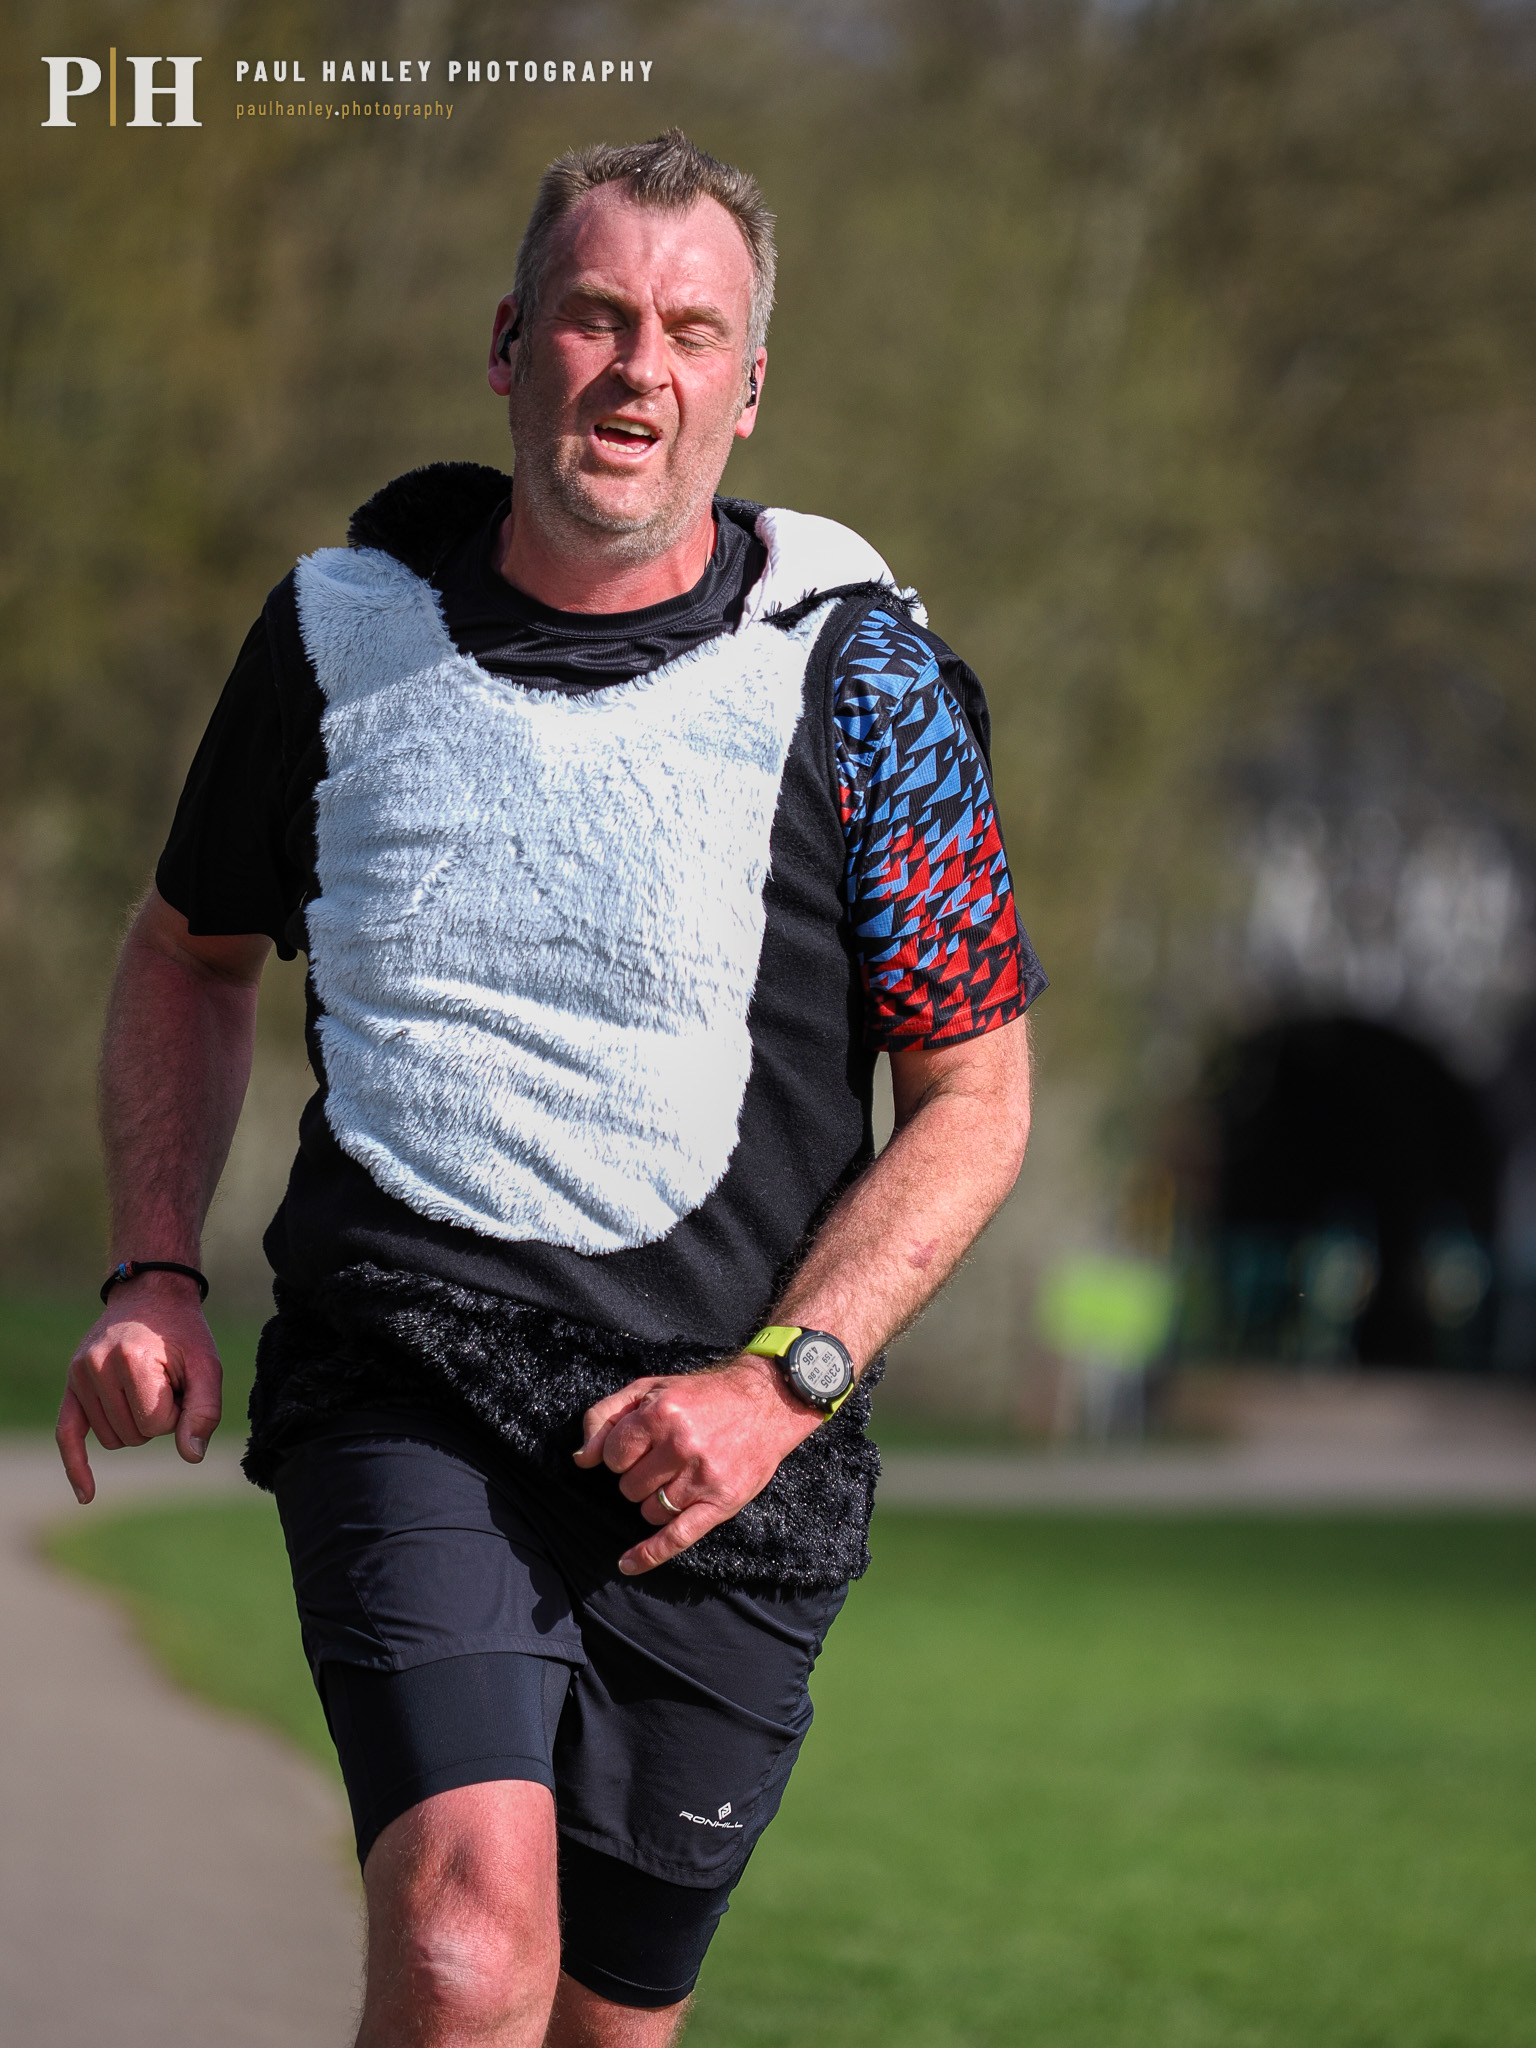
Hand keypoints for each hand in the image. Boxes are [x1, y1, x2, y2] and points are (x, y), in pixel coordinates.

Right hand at [57, 1274, 222, 1504]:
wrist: (151, 1295)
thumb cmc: (184, 1333)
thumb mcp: (207, 1364)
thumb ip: (205, 1410)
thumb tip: (192, 1456)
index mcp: (133, 1360)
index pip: (157, 1425)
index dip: (177, 1413)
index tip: (183, 1384)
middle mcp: (98, 1367)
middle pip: (134, 1435)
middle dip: (158, 1419)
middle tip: (167, 1381)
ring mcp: (80, 1375)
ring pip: (112, 1440)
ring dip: (136, 1425)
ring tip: (147, 1386)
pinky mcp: (72, 1383)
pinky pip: (67, 1434)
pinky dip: (76, 1465)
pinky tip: (87, 1495)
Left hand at [574, 1358, 821, 1575]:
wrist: (766, 1403)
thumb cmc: (702, 1396)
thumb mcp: (650, 1389)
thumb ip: (606, 1416)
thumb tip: (582, 1459)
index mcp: (662, 1414)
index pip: (613, 1456)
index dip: (620, 1453)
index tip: (638, 1446)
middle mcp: (682, 1445)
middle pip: (629, 1487)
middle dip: (638, 1476)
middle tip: (662, 1459)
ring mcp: (702, 1477)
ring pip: (650, 1511)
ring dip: (655, 1499)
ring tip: (677, 1477)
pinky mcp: (721, 1502)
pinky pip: (676, 1537)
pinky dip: (649, 1555)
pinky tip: (627, 1565)